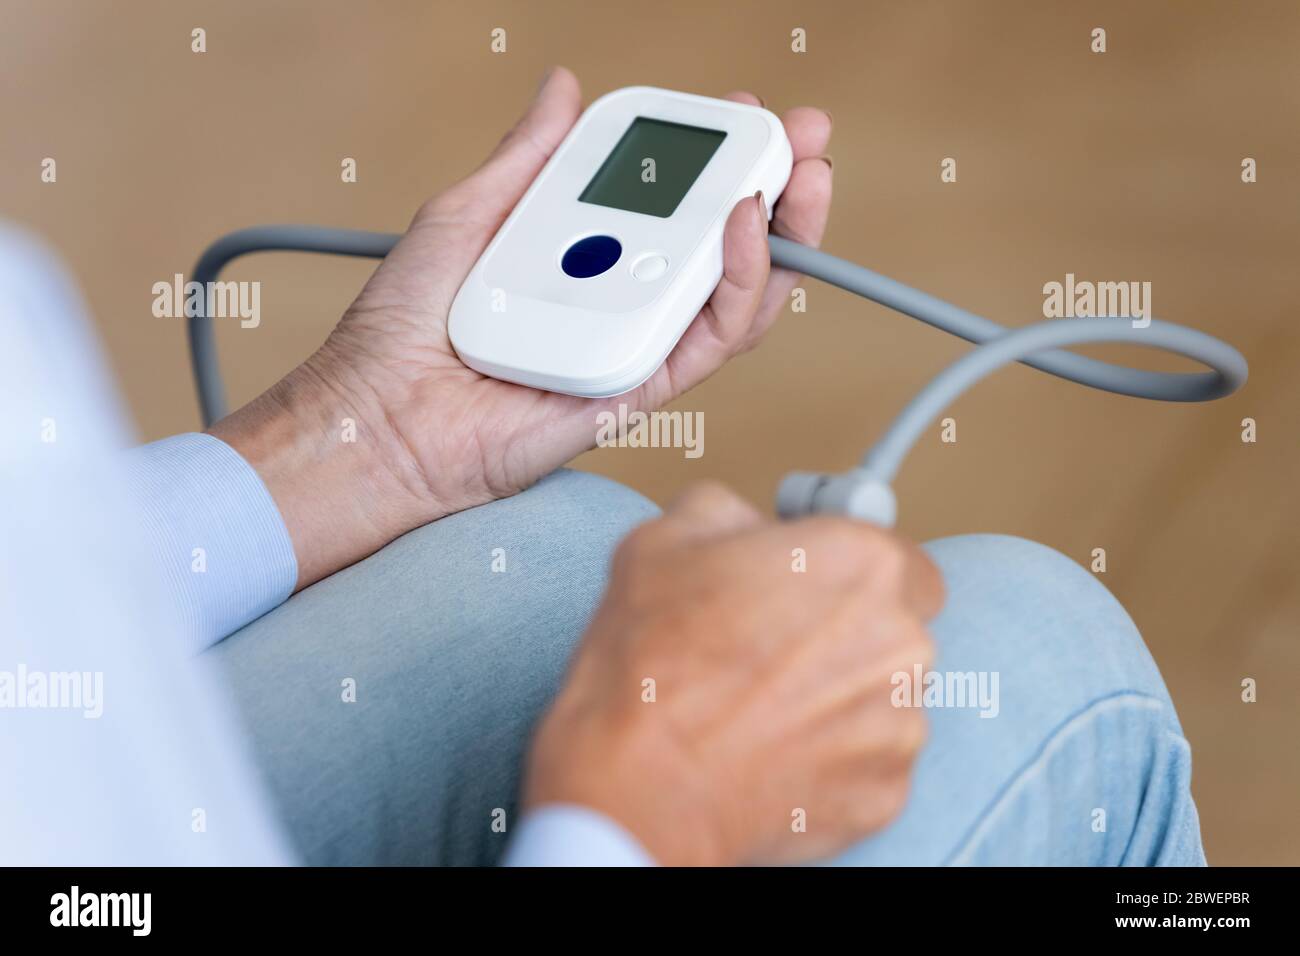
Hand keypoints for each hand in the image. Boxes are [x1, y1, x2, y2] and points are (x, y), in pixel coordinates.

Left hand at [211, 67, 832, 587]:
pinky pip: (708, 338)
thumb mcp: (467, 213)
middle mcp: (621, 300)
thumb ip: (527, 158)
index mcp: (587, 254)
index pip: (675, 203)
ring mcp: (635, 345)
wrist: (378, 415)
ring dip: (782, 231)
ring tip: (798, 172)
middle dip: (775, 186)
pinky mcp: (639, 390)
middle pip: (723, 247)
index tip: (744, 109)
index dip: (719, 157)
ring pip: (736, 293)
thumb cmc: (404, 326)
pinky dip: (738, 281)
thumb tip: (562, 87)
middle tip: (803, 134)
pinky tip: (742, 226)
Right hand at [522, 483, 942, 865]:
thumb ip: (728, 511)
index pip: (895, 556)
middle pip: (894, 626)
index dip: (846, 572)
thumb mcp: (664, 538)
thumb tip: (743, 522)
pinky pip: (869, 761)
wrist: (637, 787)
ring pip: (884, 697)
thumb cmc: (649, 663)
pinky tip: (769, 753)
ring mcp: (900, 724)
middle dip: (844, 635)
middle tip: (771, 651)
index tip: (811, 588)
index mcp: (863, 562)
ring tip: (760, 708)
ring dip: (838, 698)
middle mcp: (903, 640)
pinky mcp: (886, 793)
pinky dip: (830, 758)